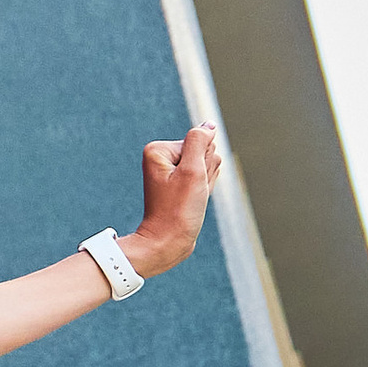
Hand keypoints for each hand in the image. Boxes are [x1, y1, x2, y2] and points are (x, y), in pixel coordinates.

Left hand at [126, 122, 222, 277]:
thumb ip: (200, 142)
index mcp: (158, 150)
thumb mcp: (193, 171)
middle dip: (205, 173)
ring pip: (206, 166)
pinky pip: (204, 178)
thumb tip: (208, 125)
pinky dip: (204, 190)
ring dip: (206, 183)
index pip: (200, 142)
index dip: (202, 164)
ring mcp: (171, 171)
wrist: (168, 242)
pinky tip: (194, 202)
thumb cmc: (178, 210)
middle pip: (203, 152)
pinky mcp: (179, 183)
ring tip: (192, 199)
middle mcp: (162, 157)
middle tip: (191, 194)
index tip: (188, 185)